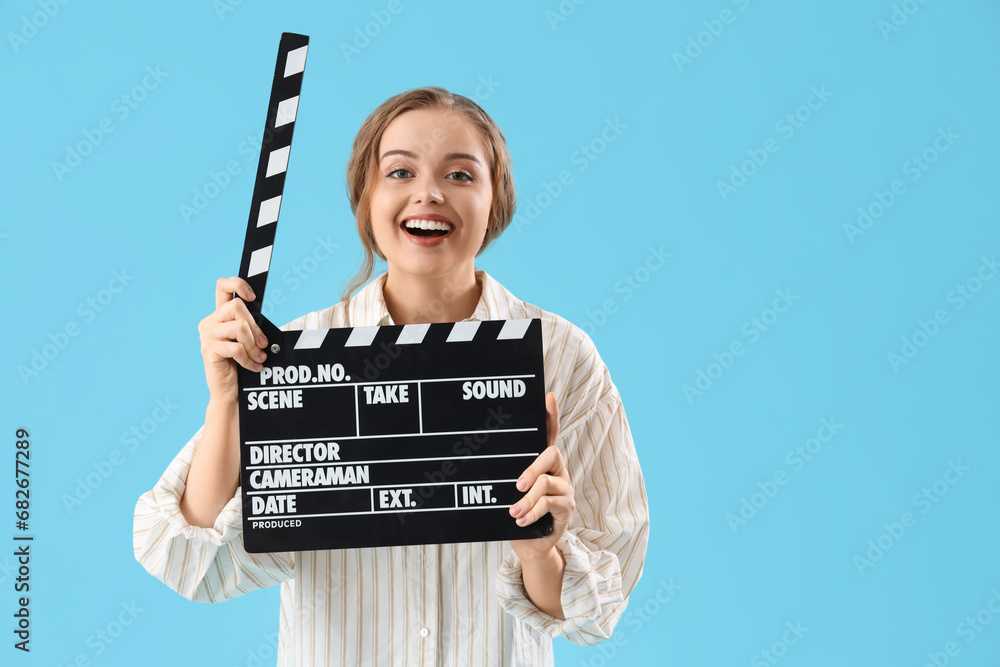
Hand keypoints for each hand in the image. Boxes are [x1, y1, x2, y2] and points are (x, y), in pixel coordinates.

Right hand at [196, 277, 268, 402]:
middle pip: (237, 306)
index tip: (253, 297)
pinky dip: (248, 358)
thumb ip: (251, 325)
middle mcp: (210, 322)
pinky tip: (253, 366)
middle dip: (255, 326)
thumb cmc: (241, 364)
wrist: (230, 391)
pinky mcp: (208, 350)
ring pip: (239, 327)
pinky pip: (236, 347)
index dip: (238, 284)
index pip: (222, 286)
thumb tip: (262, 318)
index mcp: (219, 315)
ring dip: (254, 345)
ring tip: (259, 357)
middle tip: (263, 344)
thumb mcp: (248, 339)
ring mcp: (207, 335)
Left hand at [509, 392, 574, 558]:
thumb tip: (479, 458)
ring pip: (546, 484)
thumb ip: (507, 475)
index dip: (551, 416)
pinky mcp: (567, 508)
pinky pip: (549, 503)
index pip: (550, 434)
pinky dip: (531, 512)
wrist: (529, 544)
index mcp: (543, 463)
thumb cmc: (516, 513)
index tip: (548, 397)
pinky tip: (520, 520)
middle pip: (552, 454)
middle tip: (516, 486)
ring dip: (526, 500)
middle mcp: (558, 471)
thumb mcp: (508, 492)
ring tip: (512, 512)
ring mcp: (565, 488)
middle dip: (532, 469)